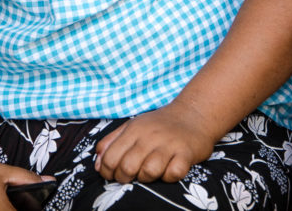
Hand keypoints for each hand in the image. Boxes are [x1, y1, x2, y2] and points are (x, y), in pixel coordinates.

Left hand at [94, 101, 214, 183]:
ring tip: (152, 170)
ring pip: (149, 172)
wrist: (193, 113)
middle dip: (125, 178)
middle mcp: (149, 136)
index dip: (108, 172)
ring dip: (148, 177)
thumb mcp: (133, 126)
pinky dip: (170, 176)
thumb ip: (112, 141)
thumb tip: (97, 164)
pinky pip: (173, 174)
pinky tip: (170, 169)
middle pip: (127, 168)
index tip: (114, 174)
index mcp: (134, 129)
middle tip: (133, 175)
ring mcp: (168, 144)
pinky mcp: (186, 153)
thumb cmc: (159, 124)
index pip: (110, 158)